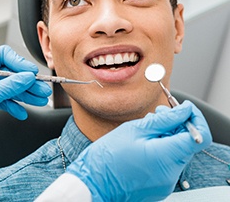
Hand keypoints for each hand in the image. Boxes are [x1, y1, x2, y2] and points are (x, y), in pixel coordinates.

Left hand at [0, 45, 51, 123]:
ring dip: (26, 95)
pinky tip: (21, 112)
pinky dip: (14, 106)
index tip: (31, 73)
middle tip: (42, 89)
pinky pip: (5, 100)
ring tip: (39, 100)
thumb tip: (27, 78)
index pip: (4, 56)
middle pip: (12, 74)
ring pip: (11, 88)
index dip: (20, 63)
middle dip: (28, 83)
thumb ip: (9, 86)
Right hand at [66, 101, 211, 201]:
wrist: (94, 183)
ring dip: (168, 134)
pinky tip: (145, 140)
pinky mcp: (160, 184)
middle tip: (159, 112)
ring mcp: (166, 181)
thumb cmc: (108, 157)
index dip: (194, 118)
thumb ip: (164, 119)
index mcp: (166, 157)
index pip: (199, 136)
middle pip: (188, 142)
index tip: (183, 108)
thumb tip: (184, 110)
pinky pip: (169, 161)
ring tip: (148, 125)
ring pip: (178, 150)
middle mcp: (171, 173)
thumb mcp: (135, 129)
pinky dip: (162, 147)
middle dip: (177, 123)